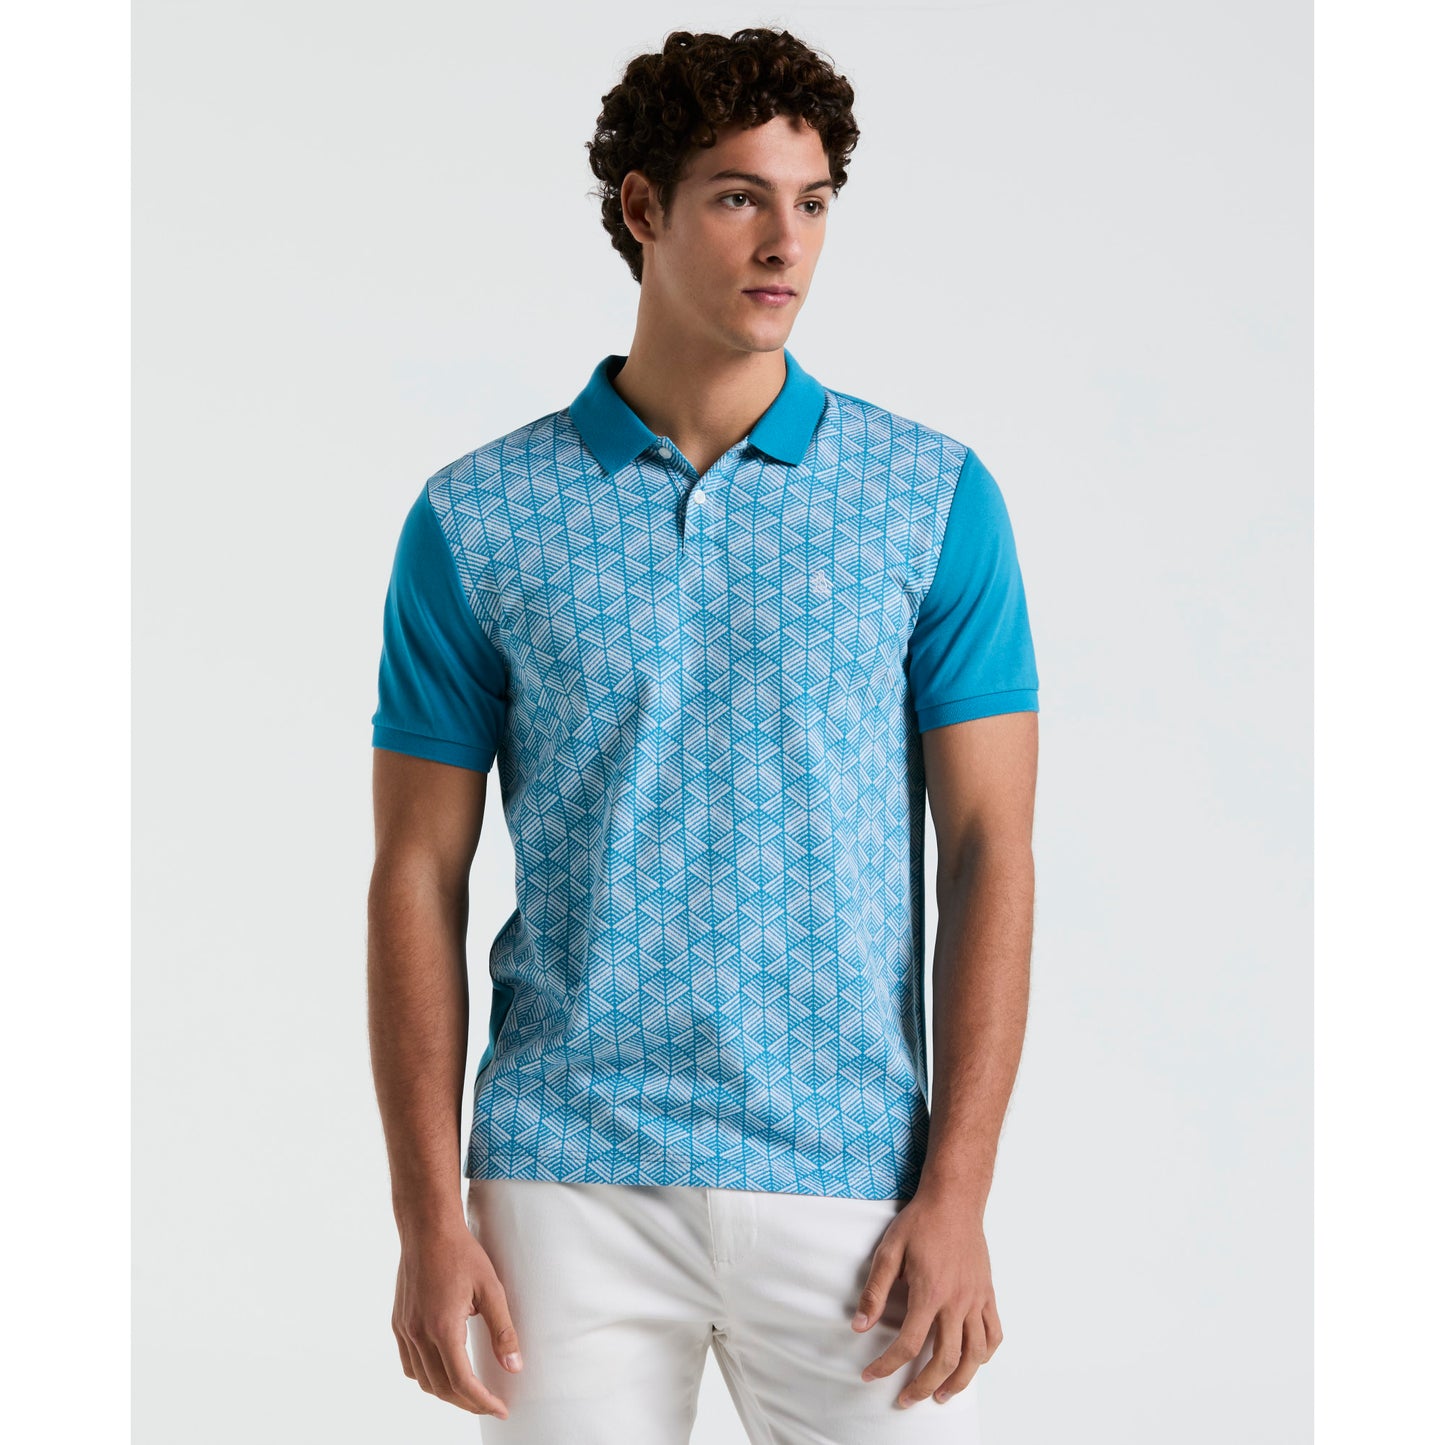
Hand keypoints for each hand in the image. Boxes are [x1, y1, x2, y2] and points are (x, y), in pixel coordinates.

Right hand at [391, 1216, 522, 1415]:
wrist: (428, 1228)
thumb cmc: (462, 1253)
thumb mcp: (491, 1289)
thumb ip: (503, 1330)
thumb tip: (514, 1366)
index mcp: (443, 1328)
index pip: (462, 1383)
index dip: (482, 1402)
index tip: (500, 1410)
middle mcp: (419, 1334)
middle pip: (442, 1388)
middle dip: (467, 1402)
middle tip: (490, 1403)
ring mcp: (405, 1330)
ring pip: (422, 1380)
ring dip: (446, 1392)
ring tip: (470, 1391)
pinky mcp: (399, 1323)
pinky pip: (409, 1364)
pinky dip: (426, 1376)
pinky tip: (443, 1370)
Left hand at [851, 1185, 1002, 1407]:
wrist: (954, 1200)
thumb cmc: (920, 1222)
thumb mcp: (888, 1251)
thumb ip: (875, 1291)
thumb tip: (858, 1326)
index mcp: (930, 1293)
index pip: (909, 1344)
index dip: (887, 1365)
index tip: (871, 1375)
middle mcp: (957, 1302)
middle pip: (945, 1359)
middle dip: (924, 1386)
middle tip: (906, 1399)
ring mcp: (976, 1299)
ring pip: (976, 1355)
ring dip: (960, 1381)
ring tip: (942, 1394)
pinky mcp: (988, 1294)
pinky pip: (994, 1334)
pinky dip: (985, 1355)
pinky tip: (973, 1362)